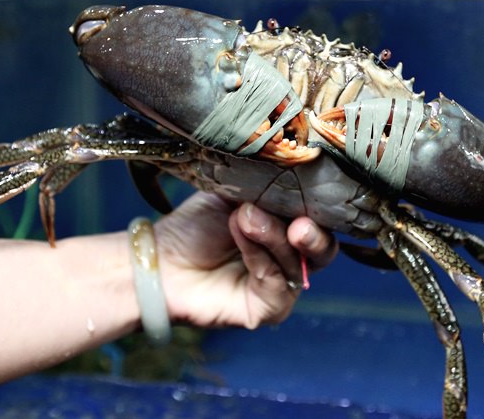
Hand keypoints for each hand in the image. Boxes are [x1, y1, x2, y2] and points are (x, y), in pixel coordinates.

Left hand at [155, 192, 337, 328]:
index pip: (321, 219)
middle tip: (299, 223)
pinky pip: (277, 285)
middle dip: (314, 234)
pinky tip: (241, 235)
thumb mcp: (234, 194)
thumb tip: (292, 174)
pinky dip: (260, 257)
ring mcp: (281, 285)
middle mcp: (291, 257)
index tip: (312, 188)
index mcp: (289, 227)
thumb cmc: (196, 225)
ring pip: (297, 264)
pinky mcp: (267, 310)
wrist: (160, 257)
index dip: (320, 206)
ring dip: (272, 236)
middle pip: (323, 249)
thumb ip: (266, 186)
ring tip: (245, 217)